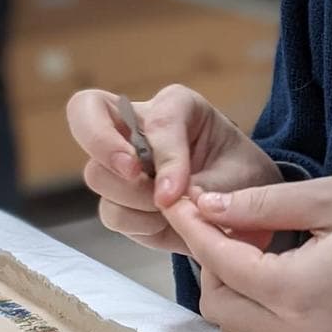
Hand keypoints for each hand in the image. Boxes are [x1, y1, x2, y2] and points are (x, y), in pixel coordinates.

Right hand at [66, 85, 280, 253]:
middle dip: (109, 154)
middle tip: (139, 181)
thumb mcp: (239, 174)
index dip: (162, 154)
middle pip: (89, 120)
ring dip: (132, 200)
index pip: (155, 117)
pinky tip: (163, 224)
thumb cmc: (241, 178)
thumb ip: (207, 184)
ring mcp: (121, 162)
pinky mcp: (119, 199)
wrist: (243, 208)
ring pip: (97, 174)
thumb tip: (166, 199)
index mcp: (175, 107)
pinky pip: (111, 212)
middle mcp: (138, 125)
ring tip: (170, 211)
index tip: (173, 191)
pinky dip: (136, 224)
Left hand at [163, 175, 331, 331]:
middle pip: (217, 306)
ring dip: (229, 283)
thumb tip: (208, 205)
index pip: (218, 261)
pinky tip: (274, 258)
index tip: (180, 196)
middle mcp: (298, 330)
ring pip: (239, 326)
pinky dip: (255, 298)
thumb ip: (265, 204)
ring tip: (248, 235)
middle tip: (220, 215)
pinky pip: (270, 329)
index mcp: (295, 291)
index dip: (193, 225)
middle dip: (207, 260)